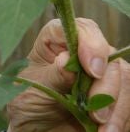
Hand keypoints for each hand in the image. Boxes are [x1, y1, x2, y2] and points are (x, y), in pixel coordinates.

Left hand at [7, 18, 129, 131]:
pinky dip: (123, 118)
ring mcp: (101, 73)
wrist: (36, 127)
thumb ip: (53, 75)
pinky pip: (129, 101)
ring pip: (125, 79)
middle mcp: (82, 52)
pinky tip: (109, 131)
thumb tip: (67, 61)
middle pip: (110, 57)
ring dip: (118, 108)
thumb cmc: (29, 100)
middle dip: (107, 88)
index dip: (91, 43)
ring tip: (104, 130)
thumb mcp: (34, 87)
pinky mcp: (113, 94)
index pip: (81, 29)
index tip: (93, 70)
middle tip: (97, 114)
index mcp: (57, 40)